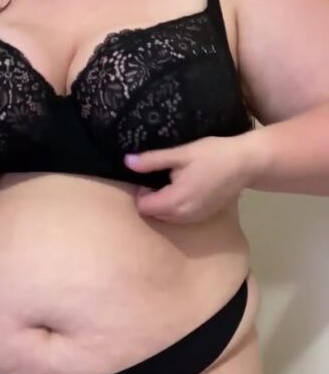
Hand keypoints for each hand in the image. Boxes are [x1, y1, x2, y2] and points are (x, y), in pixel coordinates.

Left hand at [124, 134, 256, 223]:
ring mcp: (194, 219)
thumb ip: (152, 160)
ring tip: (178, 181)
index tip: (154, 176)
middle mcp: (182, 217)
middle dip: (153, 198)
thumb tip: (127, 162)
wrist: (246, 164)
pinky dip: (178, 206)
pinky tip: (190, 188)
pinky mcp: (203, 217)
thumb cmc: (213, 155)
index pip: (143, 207)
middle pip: (153, 214)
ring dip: (165, 203)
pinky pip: (180, 217)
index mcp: (174, 202)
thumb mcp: (181, 154)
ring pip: (166, 217)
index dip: (143, 191)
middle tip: (166, 176)